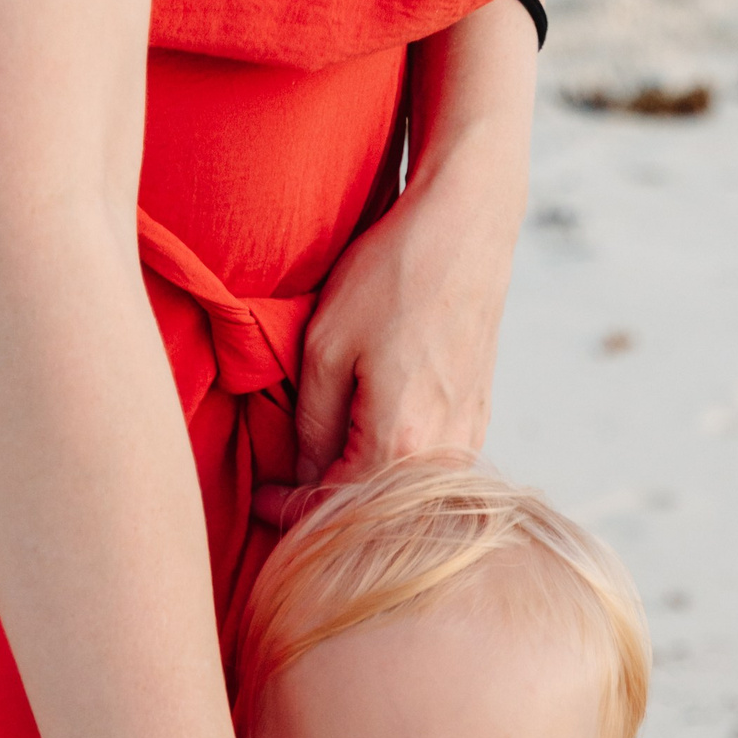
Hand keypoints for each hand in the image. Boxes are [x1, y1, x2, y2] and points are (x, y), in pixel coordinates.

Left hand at [251, 0, 534, 524]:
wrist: (468, 225)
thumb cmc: (393, 276)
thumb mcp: (326, 350)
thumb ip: (311, 427)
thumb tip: (303, 477)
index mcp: (399, 445)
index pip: (334, 506)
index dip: (289, 511)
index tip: (260, 500)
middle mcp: (442, 456)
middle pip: (372, 509)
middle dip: (326, 509)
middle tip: (282, 499)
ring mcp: (467, 439)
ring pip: (403, 491)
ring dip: (362, 491)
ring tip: (321, 477)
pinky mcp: (478, 418)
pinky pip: (429, 464)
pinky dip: (394, 467)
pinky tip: (369, 450)